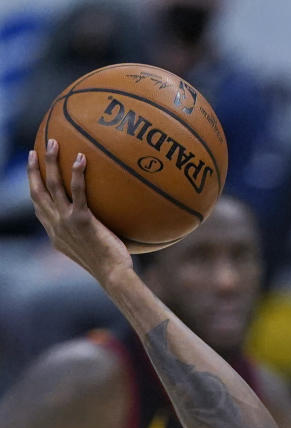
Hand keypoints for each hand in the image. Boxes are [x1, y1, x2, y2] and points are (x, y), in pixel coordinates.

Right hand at [27, 143, 131, 285]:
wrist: (113, 277)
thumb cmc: (111, 268)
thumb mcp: (94, 250)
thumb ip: (91, 234)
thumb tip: (106, 223)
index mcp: (56, 235)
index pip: (40, 210)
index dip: (35, 191)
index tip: (35, 176)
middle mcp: (56, 227)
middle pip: (37, 193)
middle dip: (33, 171)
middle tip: (34, 152)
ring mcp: (66, 223)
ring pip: (52, 185)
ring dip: (50, 162)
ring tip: (53, 143)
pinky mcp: (81, 220)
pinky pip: (77, 191)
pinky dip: (77, 173)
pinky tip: (81, 158)